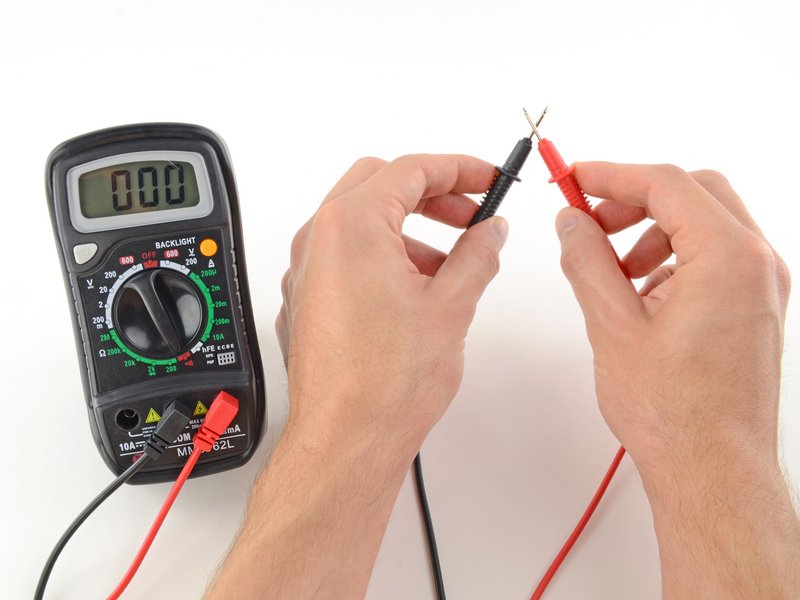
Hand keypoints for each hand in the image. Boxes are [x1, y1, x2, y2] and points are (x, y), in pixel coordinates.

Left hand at [207, 155, 506, 599]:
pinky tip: (414, 291)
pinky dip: (381, 256)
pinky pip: (344, 258)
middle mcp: (319, 240)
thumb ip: (477, 255)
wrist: (346, 440)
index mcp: (352, 225)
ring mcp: (305, 272)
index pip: (411, 170)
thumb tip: (489, 232)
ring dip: (406, 229)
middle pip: (378, 184)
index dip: (458, 169)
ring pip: (360, 222)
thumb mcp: (451, 306)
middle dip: (430, 193)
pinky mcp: (306, 301)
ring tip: (449, 265)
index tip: (487, 178)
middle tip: (469, 214)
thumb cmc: (384, 382)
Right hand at [556, 162, 798, 596]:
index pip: (667, 184)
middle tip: (592, 221)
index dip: (612, 175)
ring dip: (654, 231)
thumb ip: (588, 262)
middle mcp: (757, 264)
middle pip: (694, 193)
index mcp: (728, 257)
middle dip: (636, 199)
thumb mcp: (613, 326)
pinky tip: (642, 297)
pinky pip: (715, 259)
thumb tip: (573, 224)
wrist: (714, 471)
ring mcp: (763, 287)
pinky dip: (674, 259)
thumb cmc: (676, 414)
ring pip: (706, 224)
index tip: (576, 179)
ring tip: (614, 272)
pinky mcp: (755, 309)